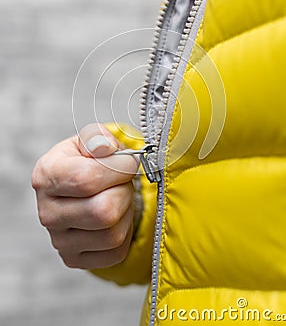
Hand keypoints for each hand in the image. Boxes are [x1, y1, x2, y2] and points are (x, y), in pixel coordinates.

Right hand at [32, 124, 138, 268]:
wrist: (81, 186)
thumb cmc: (87, 160)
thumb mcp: (90, 139)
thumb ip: (97, 137)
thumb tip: (104, 148)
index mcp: (46, 176)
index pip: (86, 179)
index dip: (118, 169)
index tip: (127, 162)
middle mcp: (47, 212)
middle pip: (103, 212)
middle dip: (124, 191)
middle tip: (123, 180)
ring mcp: (59, 241)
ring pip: (112, 234)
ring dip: (127, 211)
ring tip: (119, 195)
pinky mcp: (74, 259)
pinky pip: (116, 252)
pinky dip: (126, 232)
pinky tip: (117, 216)